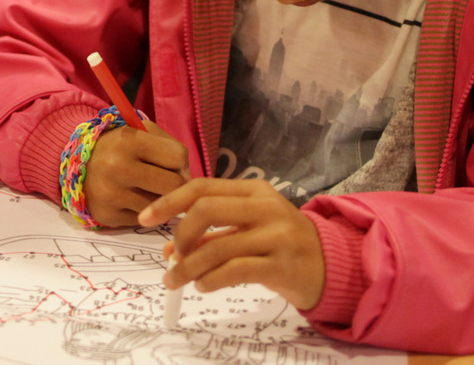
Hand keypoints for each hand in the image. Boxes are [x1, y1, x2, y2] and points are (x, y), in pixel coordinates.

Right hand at [83, 120, 188, 226]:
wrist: (77, 164)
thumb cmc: (119, 146)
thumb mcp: (142, 132)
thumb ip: (171, 147)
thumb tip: (189, 180)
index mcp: (128, 140)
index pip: (178, 157)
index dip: (180, 162)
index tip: (170, 163)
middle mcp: (118, 167)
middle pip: (173, 186)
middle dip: (175, 184)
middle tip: (166, 181)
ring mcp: (111, 195)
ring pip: (160, 207)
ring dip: (160, 200)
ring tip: (147, 189)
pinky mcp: (107, 216)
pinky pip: (143, 220)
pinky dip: (144, 212)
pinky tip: (132, 200)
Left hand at [140, 178, 324, 311]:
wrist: (330, 266)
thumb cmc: (280, 244)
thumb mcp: (247, 229)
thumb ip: (209, 235)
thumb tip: (166, 250)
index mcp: (253, 190)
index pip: (201, 187)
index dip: (168, 202)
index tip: (143, 218)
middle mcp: (266, 206)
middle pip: (205, 210)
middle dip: (179, 235)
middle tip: (171, 256)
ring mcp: (277, 234)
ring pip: (217, 246)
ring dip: (187, 268)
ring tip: (175, 281)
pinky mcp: (282, 264)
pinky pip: (234, 270)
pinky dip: (210, 279)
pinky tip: (203, 286)